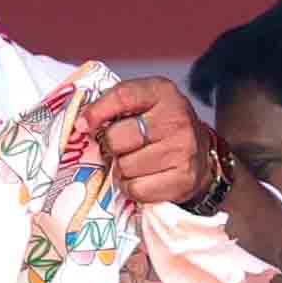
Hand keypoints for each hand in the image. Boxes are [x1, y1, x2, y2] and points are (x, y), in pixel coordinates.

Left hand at [88, 77, 215, 211]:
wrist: (200, 154)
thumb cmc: (161, 127)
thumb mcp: (143, 104)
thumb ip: (113, 104)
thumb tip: (81, 125)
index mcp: (163, 93)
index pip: (122, 96)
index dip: (96, 112)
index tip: (84, 125)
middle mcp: (177, 119)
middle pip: (116, 138)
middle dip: (114, 146)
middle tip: (126, 147)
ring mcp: (182, 150)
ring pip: (124, 167)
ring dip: (124, 169)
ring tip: (139, 162)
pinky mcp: (182, 179)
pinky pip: (136, 188)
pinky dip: (134, 187)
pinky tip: (146, 177)